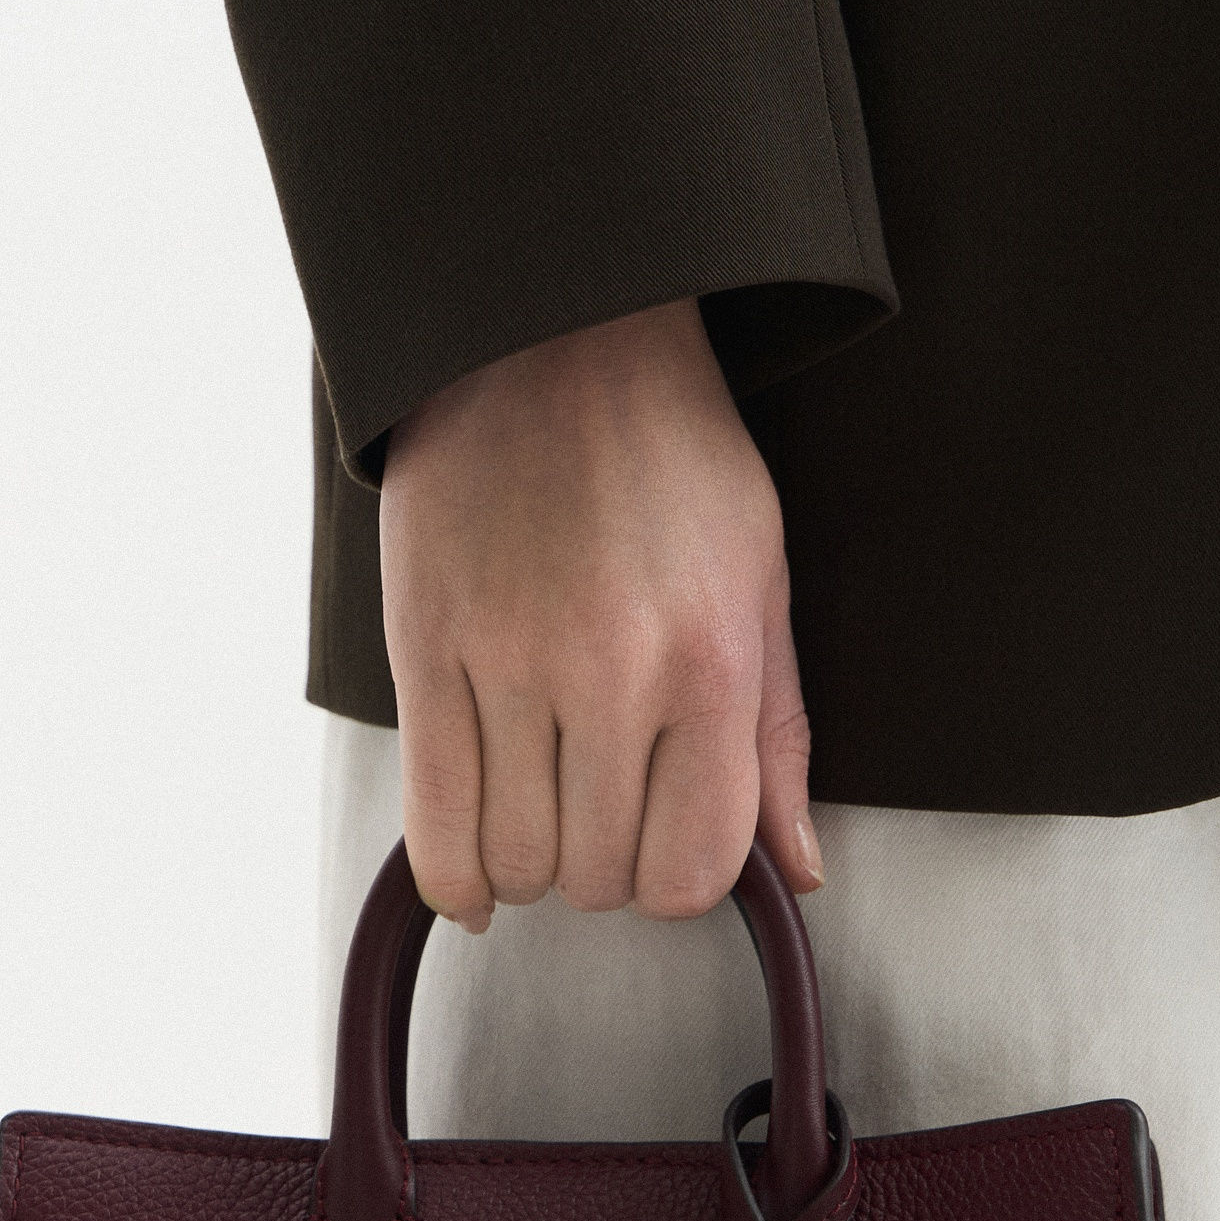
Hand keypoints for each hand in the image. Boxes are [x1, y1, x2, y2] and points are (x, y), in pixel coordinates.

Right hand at [378, 296, 824, 931]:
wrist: (552, 337)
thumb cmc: (671, 458)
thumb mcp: (761, 586)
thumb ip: (777, 740)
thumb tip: (796, 873)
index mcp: (712, 664)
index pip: (692, 868)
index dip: (678, 883)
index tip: (664, 850)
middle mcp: (612, 674)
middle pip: (599, 876)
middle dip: (603, 872)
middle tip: (600, 819)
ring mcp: (509, 664)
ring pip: (518, 861)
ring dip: (531, 868)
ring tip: (542, 816)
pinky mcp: (423, 649)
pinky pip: (433, 821)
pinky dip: (456, 876)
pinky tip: (476, 881)